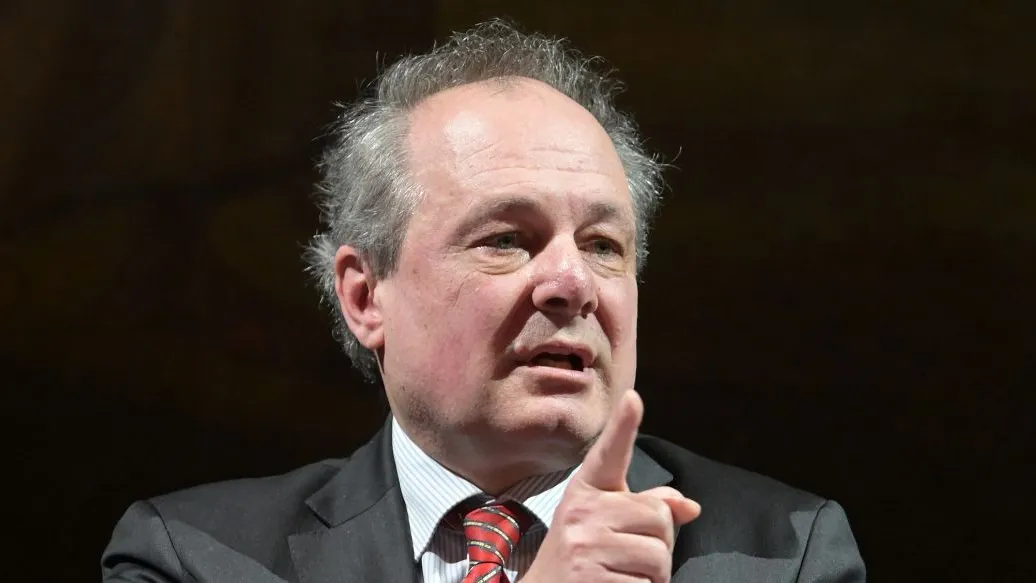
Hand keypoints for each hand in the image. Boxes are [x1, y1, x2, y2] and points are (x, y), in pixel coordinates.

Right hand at [524, 390, 700, 582]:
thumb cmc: (582, 558)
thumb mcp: (604, 525)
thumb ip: (645, 509)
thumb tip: (690, 506)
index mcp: (586, 492)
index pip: (608, 455)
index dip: (623, 426)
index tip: (633, 398)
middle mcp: (582, 513)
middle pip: (660, 517)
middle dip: (657, 544)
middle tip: (627, 557)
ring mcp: (586, 547)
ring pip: (659, 556)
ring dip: (652, 576)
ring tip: (621, 575)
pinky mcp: (594, 580)